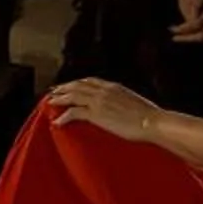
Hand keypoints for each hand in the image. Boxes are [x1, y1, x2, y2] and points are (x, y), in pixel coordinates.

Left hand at [45, 77, 159, 143]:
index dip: (77, 83)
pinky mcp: (96, 114)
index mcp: (113, 86)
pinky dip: (63, 116)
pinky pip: (74, 113)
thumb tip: (121, 104)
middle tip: (54, 92)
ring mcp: (98, 101)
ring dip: (60, 99)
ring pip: (72, 96)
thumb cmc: (148, 116)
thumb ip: (123, 99)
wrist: (152, 122)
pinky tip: (57, 121)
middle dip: (64, 88)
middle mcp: (103, 90)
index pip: (89, 81)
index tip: (70, 85)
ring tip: (50, 103)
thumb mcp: (133, 101)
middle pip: (77, 86)